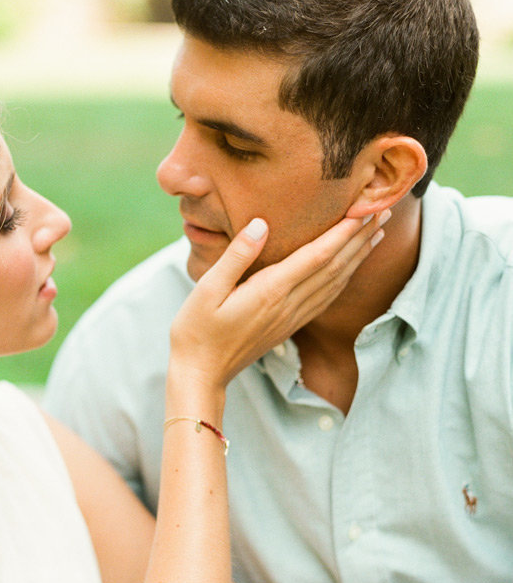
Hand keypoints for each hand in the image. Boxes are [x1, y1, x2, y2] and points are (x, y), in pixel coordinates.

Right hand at [170, 213, 383, 389]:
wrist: (200, 373)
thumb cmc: (196, 329)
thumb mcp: (206, 288)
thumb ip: (237, 255)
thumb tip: (262, 223)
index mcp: (270, 292)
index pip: (317, 256)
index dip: (344, 232)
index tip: (365, 209)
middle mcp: (288, 305)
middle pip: (335, 267)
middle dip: (361, 237)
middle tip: (385, 210)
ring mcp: (291, 318)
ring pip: (336, 283)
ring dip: (359, 256)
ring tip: (377, 233)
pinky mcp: (288, 326)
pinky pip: (326, 298)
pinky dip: (344, 278)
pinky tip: (351, 268)